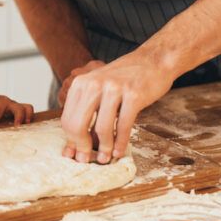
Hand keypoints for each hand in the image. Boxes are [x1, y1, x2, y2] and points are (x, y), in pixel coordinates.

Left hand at [0, 93, 33, 127]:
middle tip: (17, 127)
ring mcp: (16, 107)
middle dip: (19, 117)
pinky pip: (28, 113)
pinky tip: (28, 130)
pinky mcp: (20, 112)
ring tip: (26, 126)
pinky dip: (30, 120)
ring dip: (28, 117)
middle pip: (18, 107)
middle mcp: (9, 103)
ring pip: (28, 108)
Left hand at [60, 53, 174, 163]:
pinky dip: (120, 143)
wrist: (153, 60)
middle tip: (87, 160)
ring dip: (104, 148)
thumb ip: (86, 111)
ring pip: (102, 128)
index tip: (75, 154)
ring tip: (105, 158)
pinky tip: (118, 152)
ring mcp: (114, 89)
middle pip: (78, 125)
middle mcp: (94, 84)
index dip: (71, 140)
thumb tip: (74, 145)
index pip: (67, 119)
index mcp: (81, 84)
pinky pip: (123, 126)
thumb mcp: (98, 88)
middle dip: (82, 147)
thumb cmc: (124, 79)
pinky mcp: (134, 95)